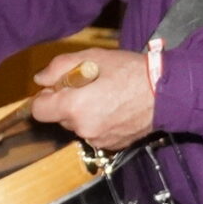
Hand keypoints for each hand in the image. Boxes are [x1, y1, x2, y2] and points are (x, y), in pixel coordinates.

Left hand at [28, 48, 154, 150]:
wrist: (164, 92)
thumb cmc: (129, 71)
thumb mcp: (91, 57)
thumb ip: (59, 67)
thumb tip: (41, 79)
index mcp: (74, 107)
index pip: (38, 111)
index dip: (45, 97)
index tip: (58, 88)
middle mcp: (82, 128)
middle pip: (60, 118)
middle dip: (68, 103)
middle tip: (88, 86)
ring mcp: (97, 140)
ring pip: (78, 126)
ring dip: (84, 113)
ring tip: (106, 96)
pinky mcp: (111, 145)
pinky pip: (94, 133)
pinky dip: (99, 123)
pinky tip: (115, 109)